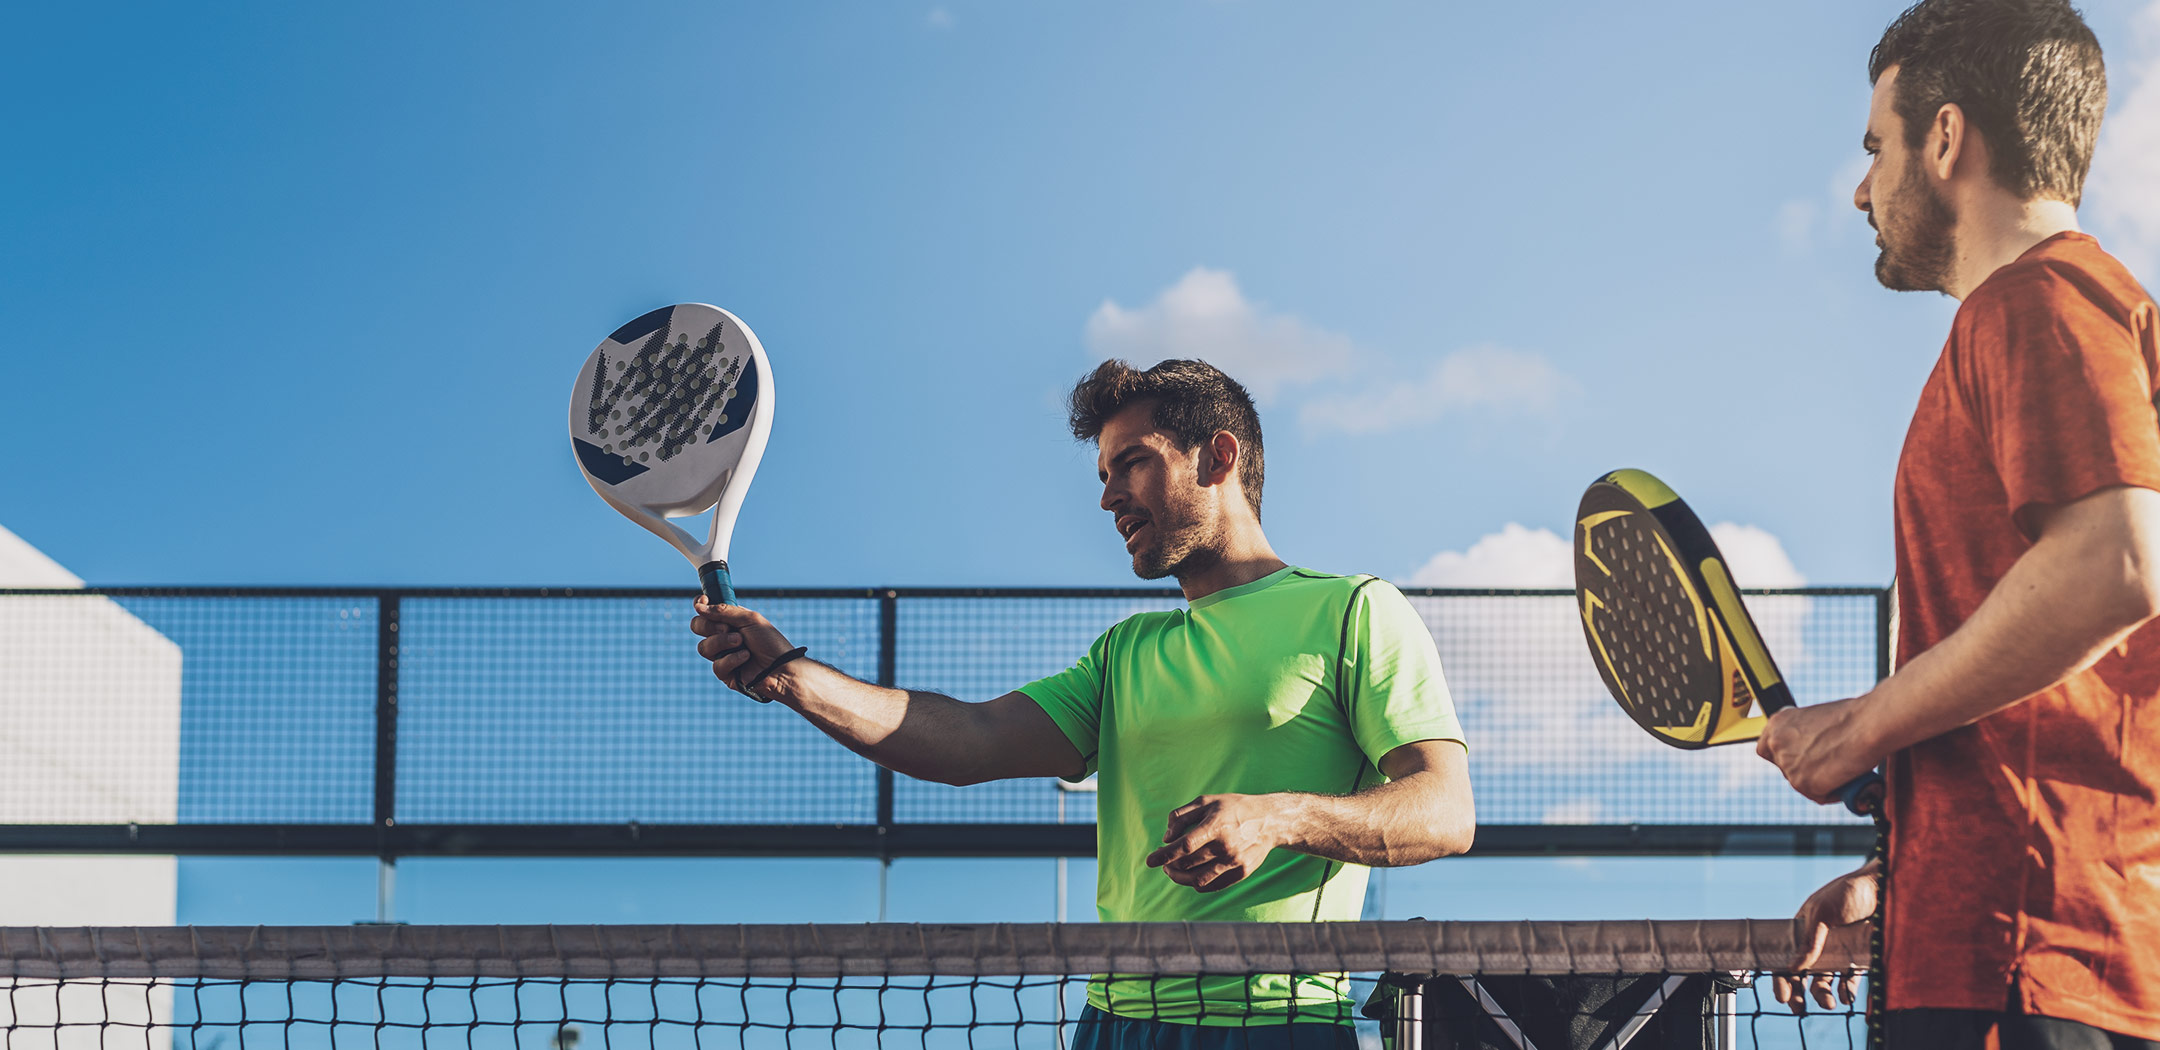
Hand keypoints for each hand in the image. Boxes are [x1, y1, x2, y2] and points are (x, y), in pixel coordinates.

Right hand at [692, 596, 800, 700]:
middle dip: (709, 625)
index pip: (706, 611)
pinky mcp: (725, 673)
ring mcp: (722, 655)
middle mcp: (723, 636)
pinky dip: (732, 659)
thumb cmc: (771, 642)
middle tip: (727, 627)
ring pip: (704, 647)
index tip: (702, 602)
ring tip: (741, 642)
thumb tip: (699, 607)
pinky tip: (746, 658)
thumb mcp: (750, 619)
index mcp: (730, 621)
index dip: (700, 605)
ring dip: (722, 642)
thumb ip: (724, 611)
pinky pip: (717, 665)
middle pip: (697, 626)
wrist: (782, 668)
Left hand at [1144, 794, 1280, 892]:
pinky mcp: (1241, 873)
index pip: (1185, 846)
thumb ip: (1181, 817)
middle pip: (1188, 865)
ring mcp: (1234, 862)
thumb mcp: (1206, 801)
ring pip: (1197, 880)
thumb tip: (1166, 838)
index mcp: (1216, 826)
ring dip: (1179, 877)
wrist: (1270, 821)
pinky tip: (1191, 876)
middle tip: (1163, 861)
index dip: (1164, 855)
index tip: (1149, 861)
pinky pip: (1212, 886)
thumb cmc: (1233, 808)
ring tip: (1172, 871)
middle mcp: (1225, 846)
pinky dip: (1196, 884)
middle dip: (1169, 865)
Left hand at [1754, 698, 1880, 803]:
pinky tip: (1847, 778)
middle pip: (1785, 769)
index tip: (1799, 760)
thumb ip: (1804, 736)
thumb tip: (1810, 752)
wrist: (1867, 725)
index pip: (1767, 748)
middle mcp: (1776, 743)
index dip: (1784, 756)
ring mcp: (1788, 764)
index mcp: (1778, 723)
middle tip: (1829, 766)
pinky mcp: (1802, 783)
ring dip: (1822, 782)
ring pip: (1803, 784)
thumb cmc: (1852, 719)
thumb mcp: (1816, 720)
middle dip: (1805, 771)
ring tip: (1844, 768)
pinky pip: (1819, 796)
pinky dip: (1834, 792)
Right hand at [1770, 861, 1878, 1013]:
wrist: (1884, 888)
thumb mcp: (1824, 913)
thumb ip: (1810, 940)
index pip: (1786, 957)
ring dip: (1823, 994)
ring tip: (1829, 1004)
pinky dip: (1847, 990)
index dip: (1782, 977)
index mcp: (1803, 930)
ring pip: (1826, 979)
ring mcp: (1839, 951)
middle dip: (1799, 992)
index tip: (1782, 996)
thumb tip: (1794, 967)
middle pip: (1804, 973)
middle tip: (1798, 1009)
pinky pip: (1849, 979)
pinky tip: (1847, 998)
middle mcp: (1819, 944)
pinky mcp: (1858, 957)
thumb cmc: (1849, 892)